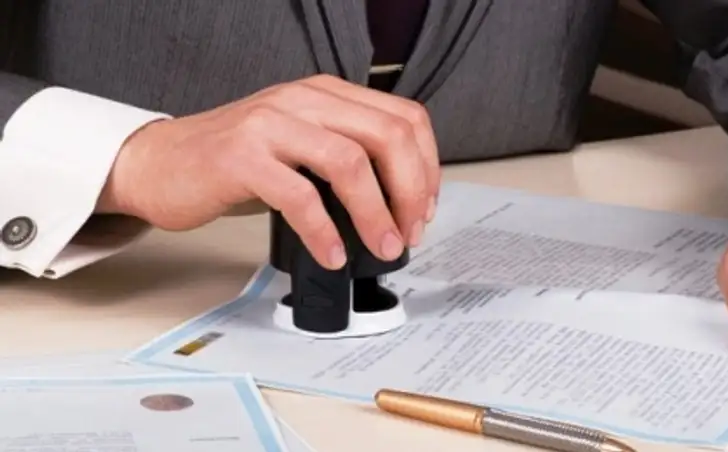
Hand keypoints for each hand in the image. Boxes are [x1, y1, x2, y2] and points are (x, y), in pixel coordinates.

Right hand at [97, 74, 439, 268]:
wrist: (161, 163)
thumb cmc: (233, 161)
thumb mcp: (299, 146)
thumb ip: (345, 157)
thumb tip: (399, 203)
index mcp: (325, 95)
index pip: (403, 118)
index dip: (426, 167)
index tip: (425, 208)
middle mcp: (302, 101)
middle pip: (387, 137)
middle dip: (412, 192)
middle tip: (410, 232)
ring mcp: (270, 125)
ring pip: (350, 162)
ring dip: (377, 214)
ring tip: (381, 246)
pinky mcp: (241, 158)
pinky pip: (300, 197)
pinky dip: (325, 232)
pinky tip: (333, 253)